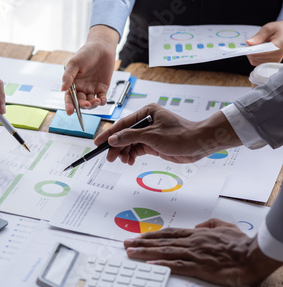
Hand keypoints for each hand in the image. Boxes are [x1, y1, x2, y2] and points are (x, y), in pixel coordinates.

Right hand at [62, 26, 118, 114]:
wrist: (101, 47)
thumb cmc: (86, 53)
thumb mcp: (74, 63)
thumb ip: (68, 76)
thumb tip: (63, 89)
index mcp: (72, 83)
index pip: (69, 97)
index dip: (69, 105)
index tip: (70, 112)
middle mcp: (81, 88)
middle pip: (80, 102)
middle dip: (82, 105)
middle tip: (86, 104)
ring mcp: (92, 89)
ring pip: (91, 102)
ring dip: (93, 105)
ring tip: (96, 101)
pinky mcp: (102, 88)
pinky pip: (102, 98)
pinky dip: (102, 102)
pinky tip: (102, 100)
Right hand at [94, 103, 241, 164]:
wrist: (200, 144)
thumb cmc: (181, 135)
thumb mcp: (152, 136)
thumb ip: (130, 137)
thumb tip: (113, 140)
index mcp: (146, 113)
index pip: (122, 124)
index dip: (109, 134)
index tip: (97, 143)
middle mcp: (146, 121)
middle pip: (124, 135)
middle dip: (116, 147)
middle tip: (109, 158)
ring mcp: (149, 133)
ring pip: (129, 143)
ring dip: (124, 153)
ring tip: (123, 161)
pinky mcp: (153, 144)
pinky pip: (137, 149)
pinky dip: (132, 155)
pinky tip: (130, 161)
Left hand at [123, 219, 282, 286]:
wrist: (252, 255)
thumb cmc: (240, 242)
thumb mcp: (224, 226)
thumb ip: (208, 224)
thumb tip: (196, 226)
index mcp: (196, 234)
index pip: (168, 233)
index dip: (151, 235)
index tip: (138, 237)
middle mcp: (191, 242)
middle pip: (161, 242)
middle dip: (141, 243)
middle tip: (125, 244)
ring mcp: (194, 254)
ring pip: (165, 252)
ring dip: (146, 252)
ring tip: (130, 253)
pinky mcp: (200, 267)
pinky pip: (178, 265)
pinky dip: (163, 264)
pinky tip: (151, 265)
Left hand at [246, 21, 282, 65]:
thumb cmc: (280, 29)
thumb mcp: (269, 28)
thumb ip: (259, 36)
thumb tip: (248, 43)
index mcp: (277, 47)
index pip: (258, 53)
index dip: (250, 50)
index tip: (246, 46)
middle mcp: (277, 56)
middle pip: (255, 58)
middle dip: (250, 51)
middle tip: (253, 43)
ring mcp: (275, 61)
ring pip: (255, 62)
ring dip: (252, 54)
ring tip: (259, 45)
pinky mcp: (273, 63)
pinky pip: (258, 63)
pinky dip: (256, 57)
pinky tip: (260, 50)